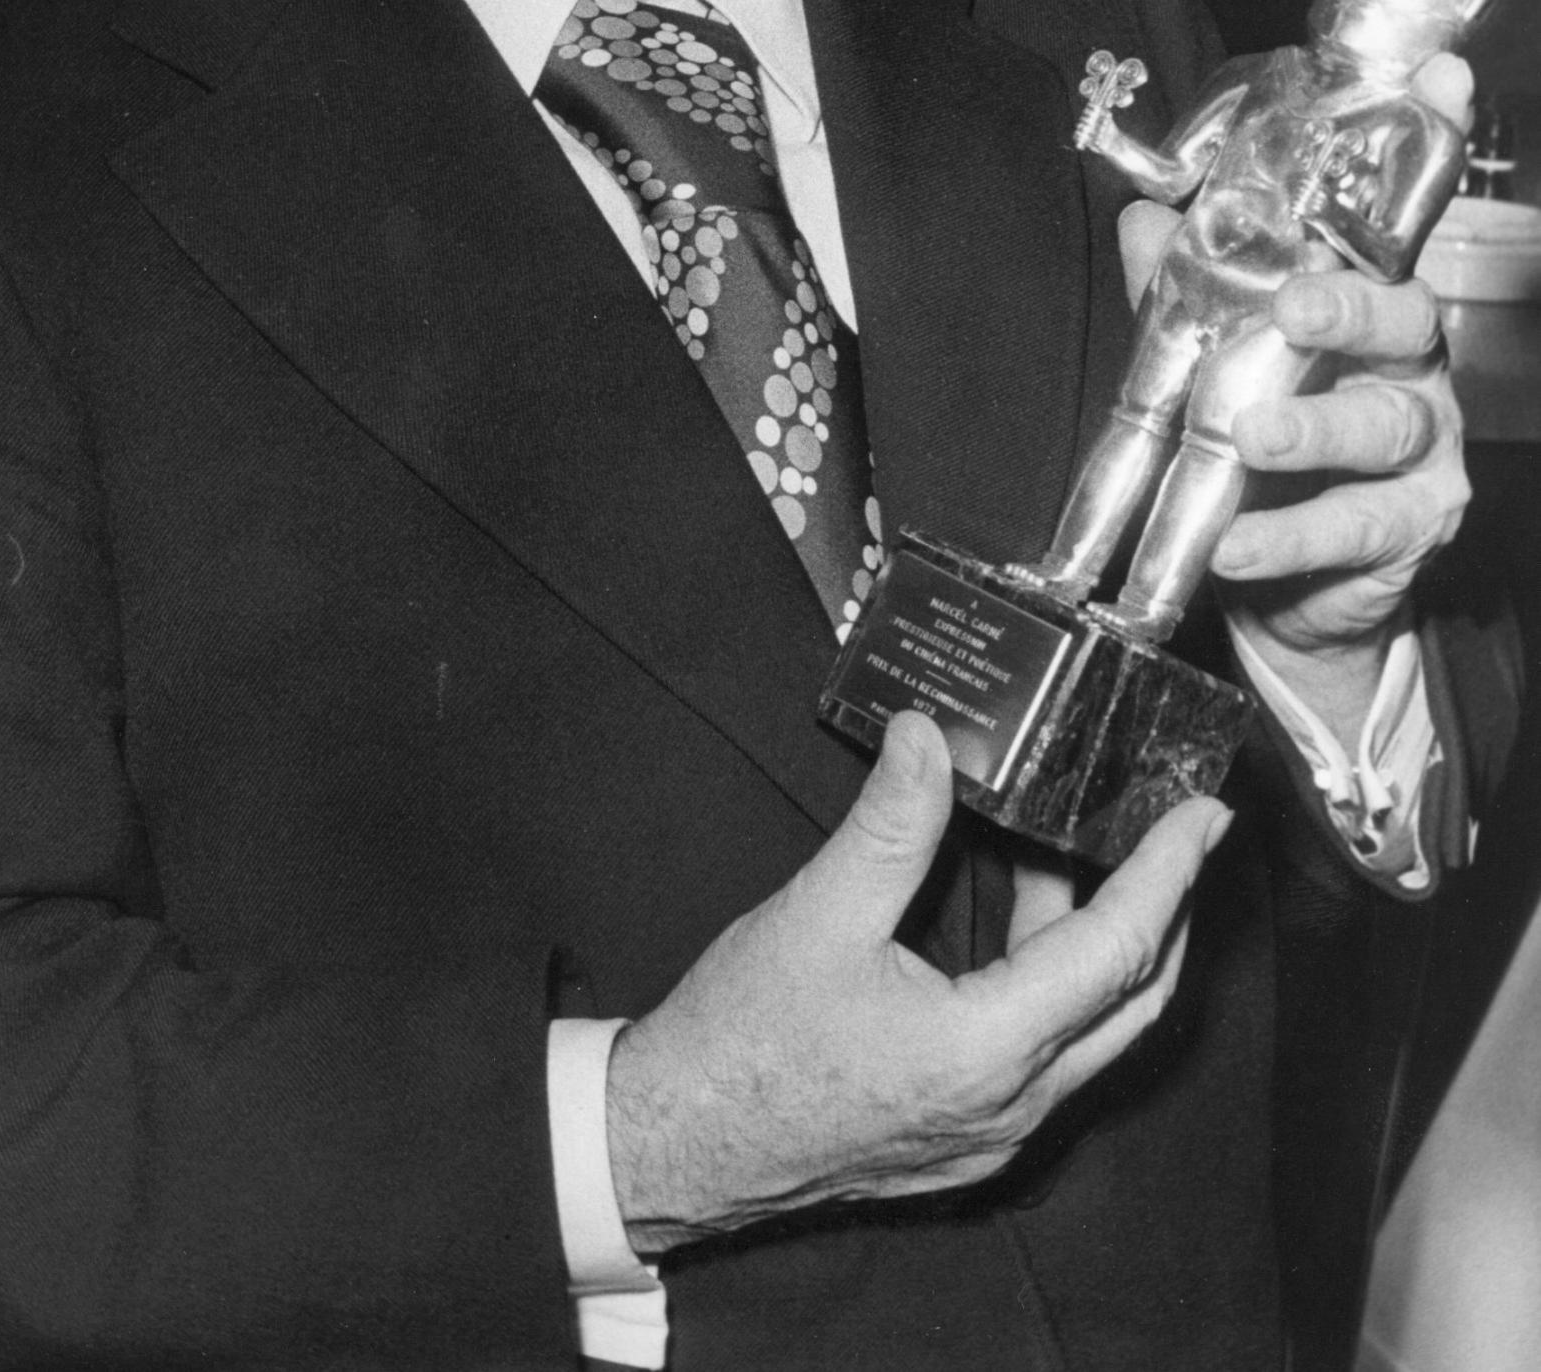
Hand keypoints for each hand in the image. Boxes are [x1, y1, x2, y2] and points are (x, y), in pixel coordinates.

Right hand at [605, 712, 1226, 1252]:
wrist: (676, 1143)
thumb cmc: (742, 1043)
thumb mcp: (817, 913)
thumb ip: (889, 823)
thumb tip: (929, 736)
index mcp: (988, 1051)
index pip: (1115, 950)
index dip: (1166, 875)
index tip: (1203, 816)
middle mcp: (1012, 1105)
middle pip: (1130, 1000)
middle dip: (1162, 909)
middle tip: (1173, 831)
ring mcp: (993, 1131)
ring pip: (1089, 1028)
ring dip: (1096, 939)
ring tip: (1070, 845)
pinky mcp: (965, 1134)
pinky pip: (1046, 1052)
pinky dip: (1052, 977)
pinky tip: (1015, 916)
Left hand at [1116, 52, 1470, 737]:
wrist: (1286, 583)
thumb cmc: (1262, 442)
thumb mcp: (1217, 352)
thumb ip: (1186, 288)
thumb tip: (1147, 216)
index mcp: (1368, 298)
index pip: (1398, 217)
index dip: (1431, 141)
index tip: (1444, 79)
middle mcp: (1411, 363)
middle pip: (1405, 316)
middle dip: (1351, 309)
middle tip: (1295, 310)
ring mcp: (1423, 446)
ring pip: (1383, 424)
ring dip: (1312, 426)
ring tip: (1249, 436)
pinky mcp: (1413, 528)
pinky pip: (1356, 525)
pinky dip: (1289, 535)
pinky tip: (1237, 544)